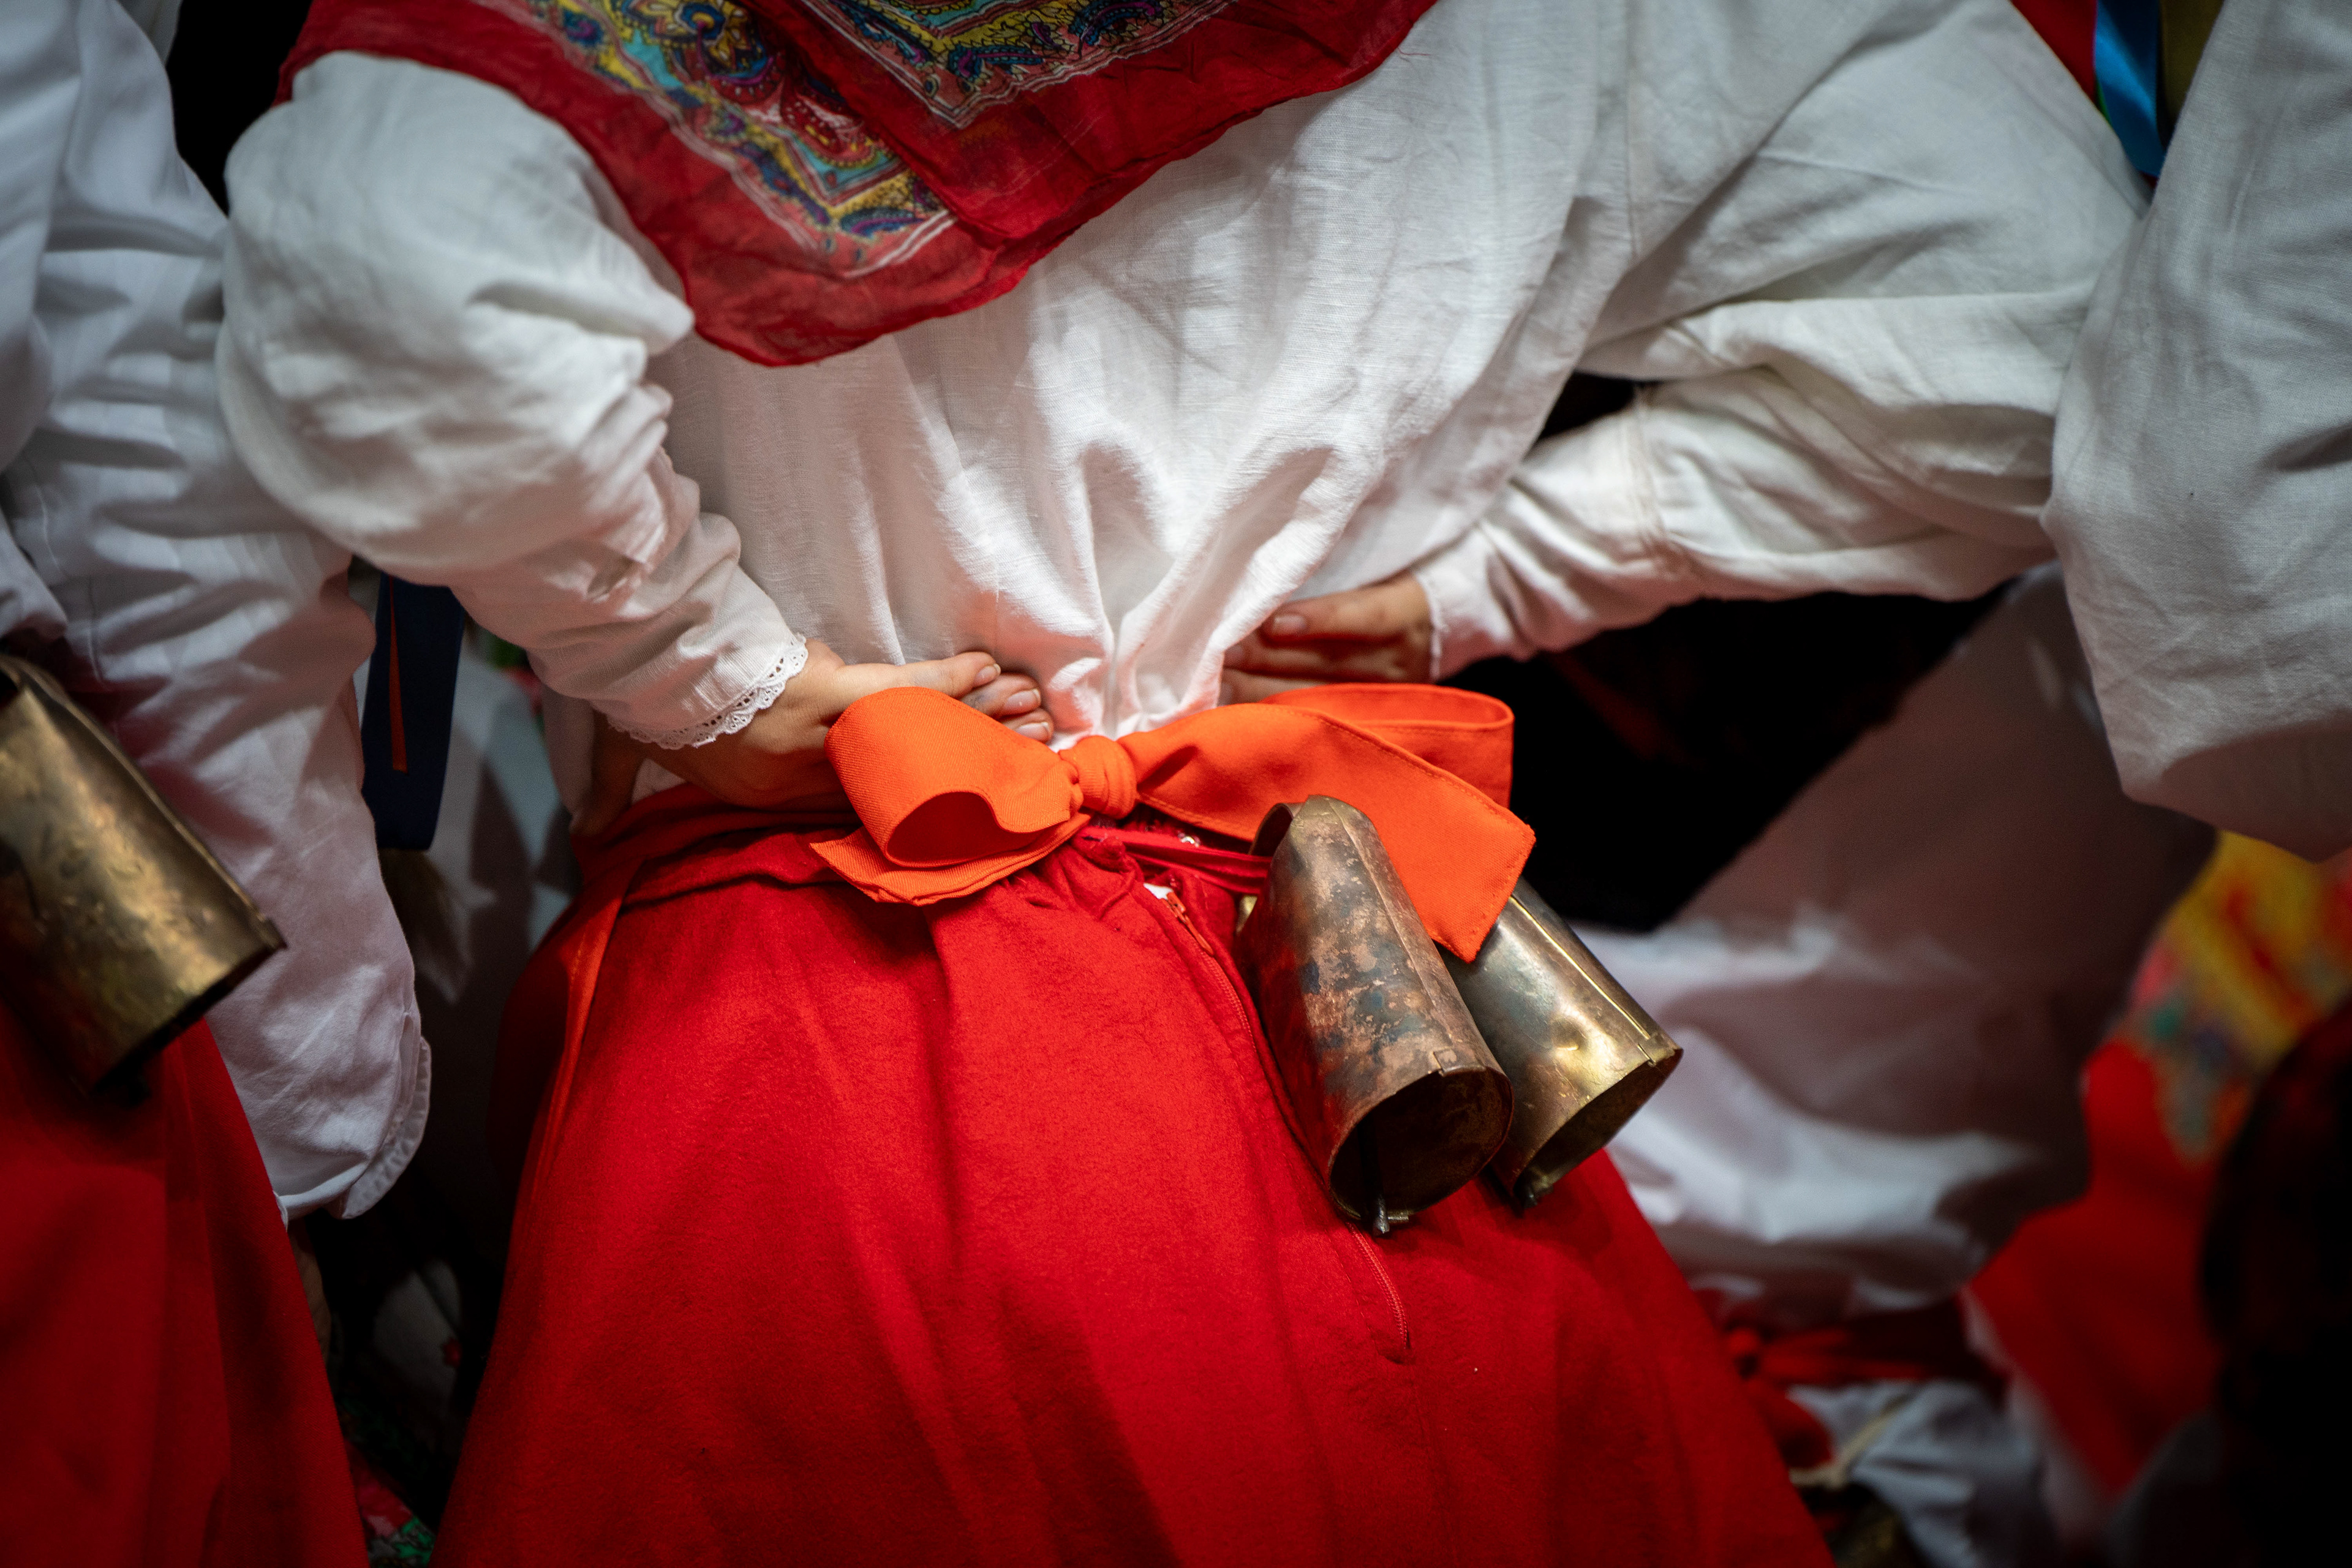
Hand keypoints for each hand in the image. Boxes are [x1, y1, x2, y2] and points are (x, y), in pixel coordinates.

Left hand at [576, 640, 1047, 833]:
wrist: (648, 667)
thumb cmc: (643, 706)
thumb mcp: (629, 754)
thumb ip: (616, 790)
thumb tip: (587, 830)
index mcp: (774, 790)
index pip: (861, 799)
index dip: (917, 796)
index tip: (956, 791)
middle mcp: (812, 771)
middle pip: (910, 767)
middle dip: (974, 756)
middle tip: (1028, 749)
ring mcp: (828, 733)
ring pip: (916, 727)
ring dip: (979, 717)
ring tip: (1032, 712)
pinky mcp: (835, 694)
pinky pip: (903, 690)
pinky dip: (947, 680)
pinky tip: (990, 669)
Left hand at [1219, 573, 1432, 703]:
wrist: (1439, 630)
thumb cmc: (1390, 587)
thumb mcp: (1378, 574)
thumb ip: (1332, 578)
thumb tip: (1265, 582)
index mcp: (1407, 614)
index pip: (1367, 616)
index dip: (1323, 620)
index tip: (1275, 622)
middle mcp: (1395, 663)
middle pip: (1328, 662)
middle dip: (1268, 657)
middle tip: (1218, 650)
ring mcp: (1380, 699)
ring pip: (1315, 697)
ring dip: (1259, 691)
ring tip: (1215, 683)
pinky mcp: (1365, 722)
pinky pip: (1312, 718)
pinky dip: (1271, 714)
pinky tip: (1234, 713)